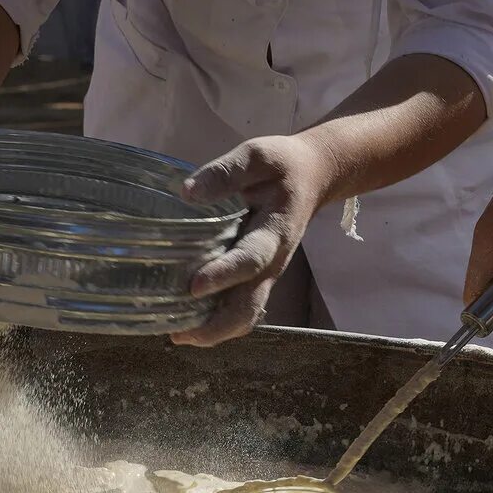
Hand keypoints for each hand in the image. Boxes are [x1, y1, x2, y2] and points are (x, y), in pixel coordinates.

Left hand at [172, 134, 334, 345]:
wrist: (314, 176)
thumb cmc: (282, 165)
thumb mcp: (257, 156)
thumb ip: (225, 172)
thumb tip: (186, 192)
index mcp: (275, 232)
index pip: (250, 259)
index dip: (224, 274)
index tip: (194, 286)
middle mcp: (272, 262)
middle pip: (250, 307)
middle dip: (217, 326)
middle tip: (179, 334)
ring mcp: (266, 274)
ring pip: (246, 315)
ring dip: (215, 332)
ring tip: (178, 336)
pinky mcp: (257, 277)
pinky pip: (241, 309)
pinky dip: (217, 323)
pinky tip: (187, 323)